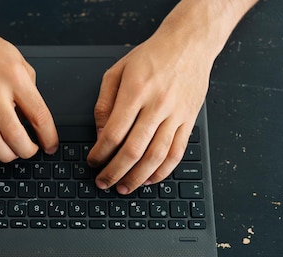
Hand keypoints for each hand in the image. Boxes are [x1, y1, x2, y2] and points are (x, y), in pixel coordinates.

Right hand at [0, 25, 58, 166]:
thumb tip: (35, 119)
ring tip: (10, 153)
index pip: (39, 115)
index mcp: (14, 76)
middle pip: (14, 134)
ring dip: (5, 155)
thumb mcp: (18, 61)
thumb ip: (29, 89)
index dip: (48, 137)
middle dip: (27, 151)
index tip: (50, 146)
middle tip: (29, 151)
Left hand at [87, 25, 212, 194]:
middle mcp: (157, 105)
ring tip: (124, 187)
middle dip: (114, 172)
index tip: (92, 161)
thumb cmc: (151, 56)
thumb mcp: (117, 71)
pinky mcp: (190, 121)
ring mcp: (176, 115)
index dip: (100, 153)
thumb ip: (104, 104)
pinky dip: (162, 171)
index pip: (113, 133)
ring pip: (156, 156)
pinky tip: (149, 179)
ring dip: (137, 177)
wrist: (189, 43)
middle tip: (103, 182)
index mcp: (135, 92)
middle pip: (133, 150)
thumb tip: (100, 135)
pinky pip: (177, 153)